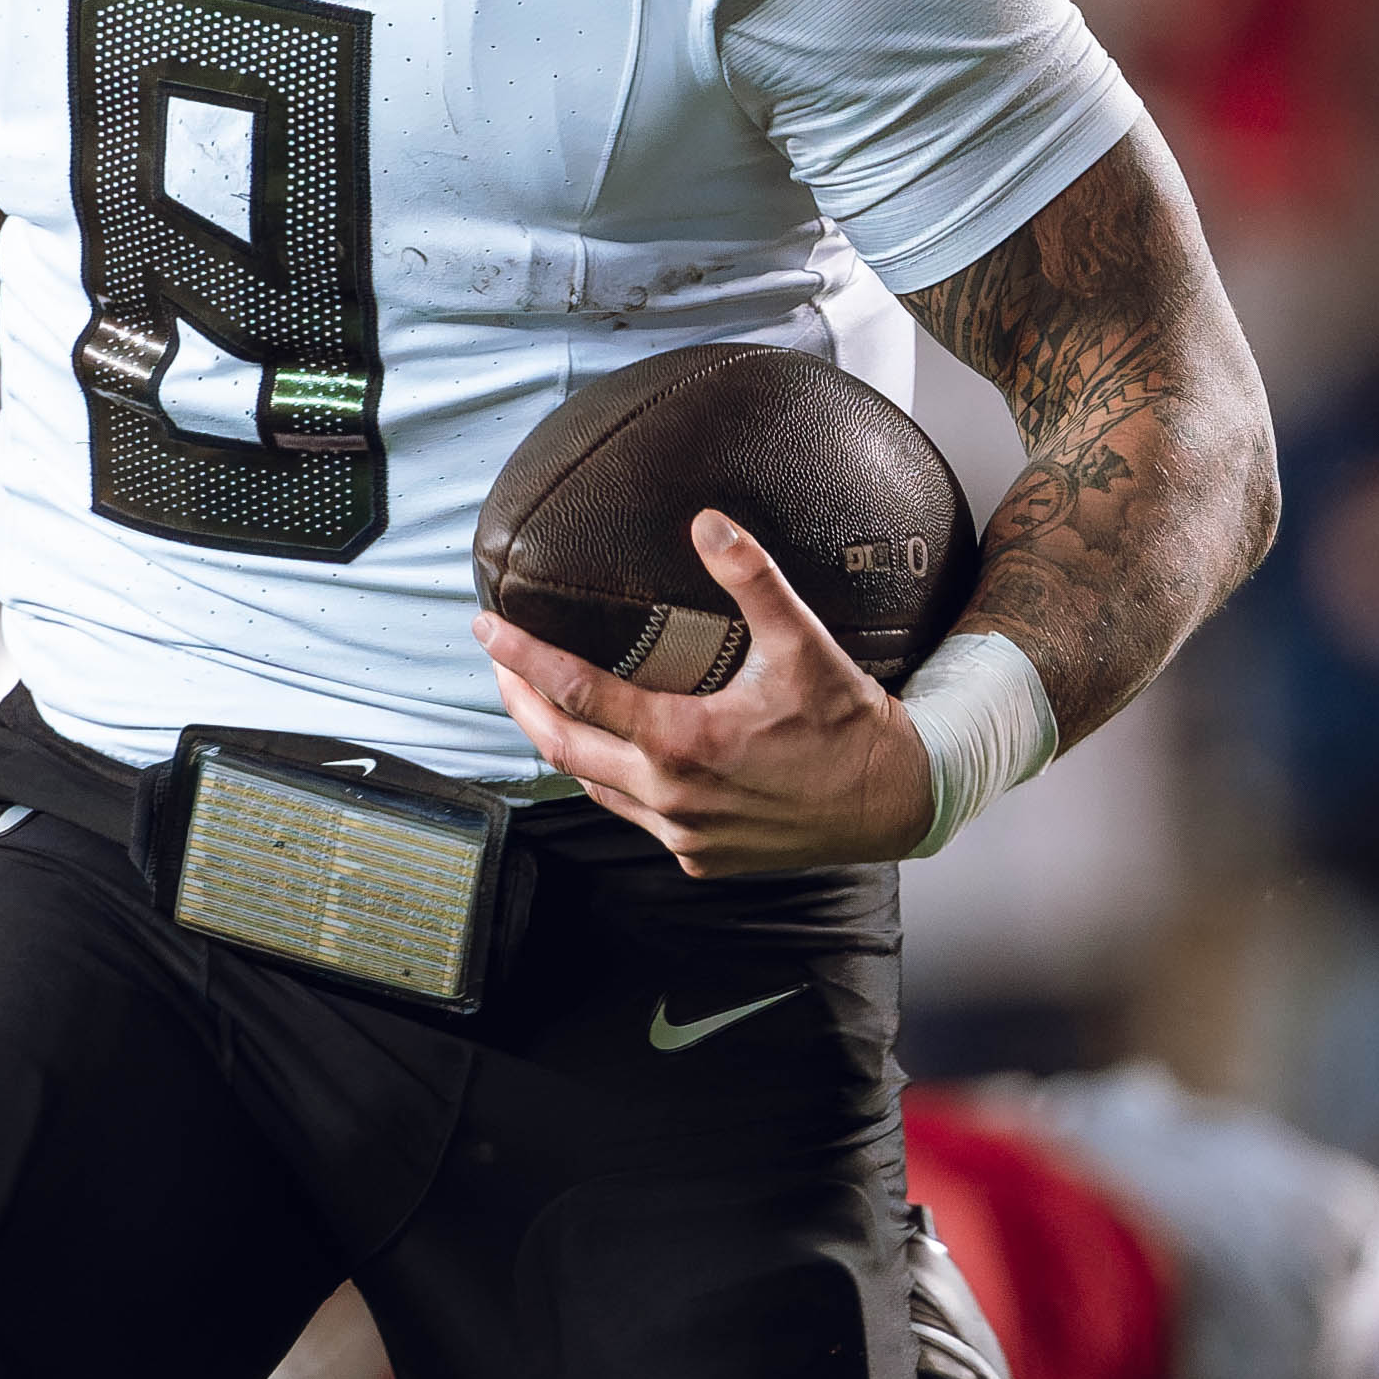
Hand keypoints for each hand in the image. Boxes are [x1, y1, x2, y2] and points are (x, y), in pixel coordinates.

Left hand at [478, 509, 934, 874]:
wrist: (893, 800)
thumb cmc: (846, 721)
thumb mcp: (803, 642)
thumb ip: (752, 579)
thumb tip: (708, 521)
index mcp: (684, 742)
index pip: (576, 693)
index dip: (522, 658)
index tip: (486, 630)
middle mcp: (672, 796)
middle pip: (561, 745)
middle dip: (518, 700)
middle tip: (496, 663)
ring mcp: (681, 834)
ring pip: (590, 785)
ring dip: (557, 742)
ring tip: (536, 702)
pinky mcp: (697, 856)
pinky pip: (630, 815)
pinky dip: (606, 779)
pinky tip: (604, 753)